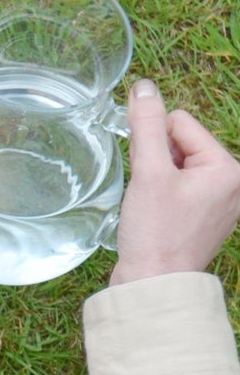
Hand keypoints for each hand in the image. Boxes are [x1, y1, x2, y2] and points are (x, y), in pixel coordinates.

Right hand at [110, 80, 239, 284]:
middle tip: (151, 198)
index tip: (149, 180)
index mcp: (228, 167)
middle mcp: (232, 183)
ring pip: (177, 169)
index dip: (153, 145)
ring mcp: (221, 203)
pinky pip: (179, 191)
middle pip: (180, 146)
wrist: (153, 287)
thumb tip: (143, 88)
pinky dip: (161, 200)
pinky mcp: (205, 219)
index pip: (181, 124)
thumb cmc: (156, 235)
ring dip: (157, 183)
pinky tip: (157, 220)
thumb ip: (147, 126)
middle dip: (156, 165)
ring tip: (153, 211)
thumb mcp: (149, 173)